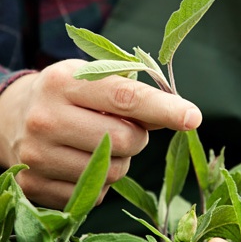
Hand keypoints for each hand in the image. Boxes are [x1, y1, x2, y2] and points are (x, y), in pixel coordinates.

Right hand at [0, 59, 201, 208]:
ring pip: (115, 171)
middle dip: (138, 135)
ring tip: (99, 140)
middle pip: (126, 139)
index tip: (193, 117)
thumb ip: (132, 93)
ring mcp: (38, 156)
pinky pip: (96, 193)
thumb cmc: (64, 92)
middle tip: (123, 125)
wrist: (12, 115)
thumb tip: (172, 114)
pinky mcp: (35, 186)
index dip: (164, 108)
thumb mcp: (92, 78)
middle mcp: (47, 119)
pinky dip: (101, 178)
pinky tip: (81, 159)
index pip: (125, 97)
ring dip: (121, 158)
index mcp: (65, 83)